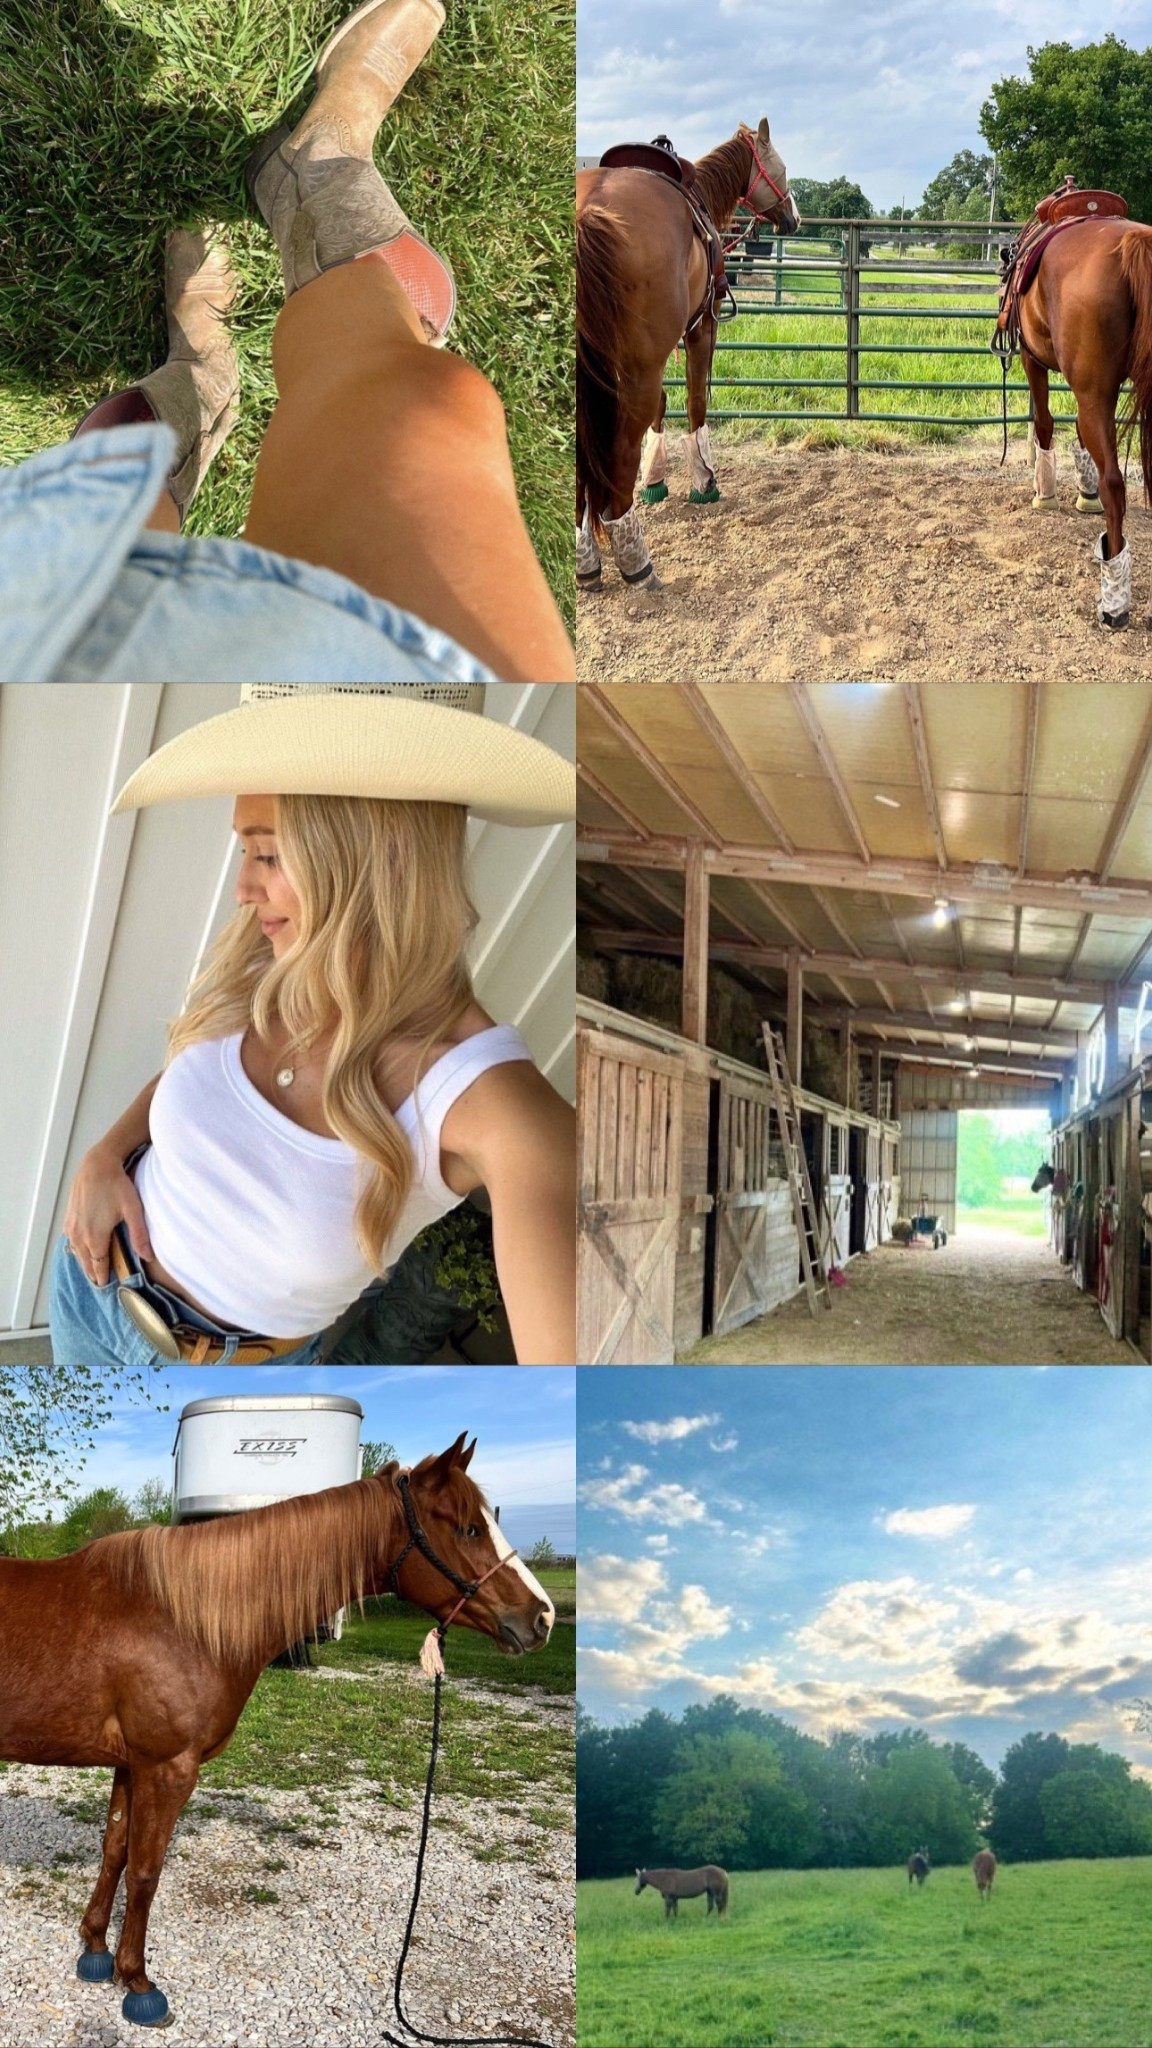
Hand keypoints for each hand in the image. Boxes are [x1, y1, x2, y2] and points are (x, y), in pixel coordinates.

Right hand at [63, 1146, 154, 1287]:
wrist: (97, 1165)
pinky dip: (77, 1248)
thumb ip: (140, 1235)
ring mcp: (71, 1227)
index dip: (102, 1277)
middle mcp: (79, 1236)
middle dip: (93, 1272)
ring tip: (92, 1269)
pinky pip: (71, 1240)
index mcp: (95, 1238)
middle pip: (85, 1262)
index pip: (98, 1266)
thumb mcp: (133, 1210)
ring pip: (76, 1252)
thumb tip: (148, 1257)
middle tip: (100, 1282)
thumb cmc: (117, 1186)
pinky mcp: (68, 1218)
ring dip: (84, 1261)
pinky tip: (83, 1249)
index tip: (106, 1285)